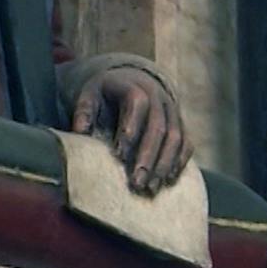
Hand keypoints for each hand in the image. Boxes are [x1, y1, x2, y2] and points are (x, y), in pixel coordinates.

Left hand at [70, 67, 191, 194]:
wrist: (135, 80)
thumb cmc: (108, 94)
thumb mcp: (91, 94)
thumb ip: (84, 111)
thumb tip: (80, 132)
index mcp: (133, 85)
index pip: (137, 103)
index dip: (130, 128)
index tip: (119, 154)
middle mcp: (157, 96)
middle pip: (158, 126)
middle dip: (148, 156)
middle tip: (137, 183)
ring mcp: (172, 110)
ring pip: (175, 137)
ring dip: (164, 164)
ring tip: (151, 188)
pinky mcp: (181, 123)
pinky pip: (186, 143)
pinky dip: (179, 161)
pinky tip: (168, 180)